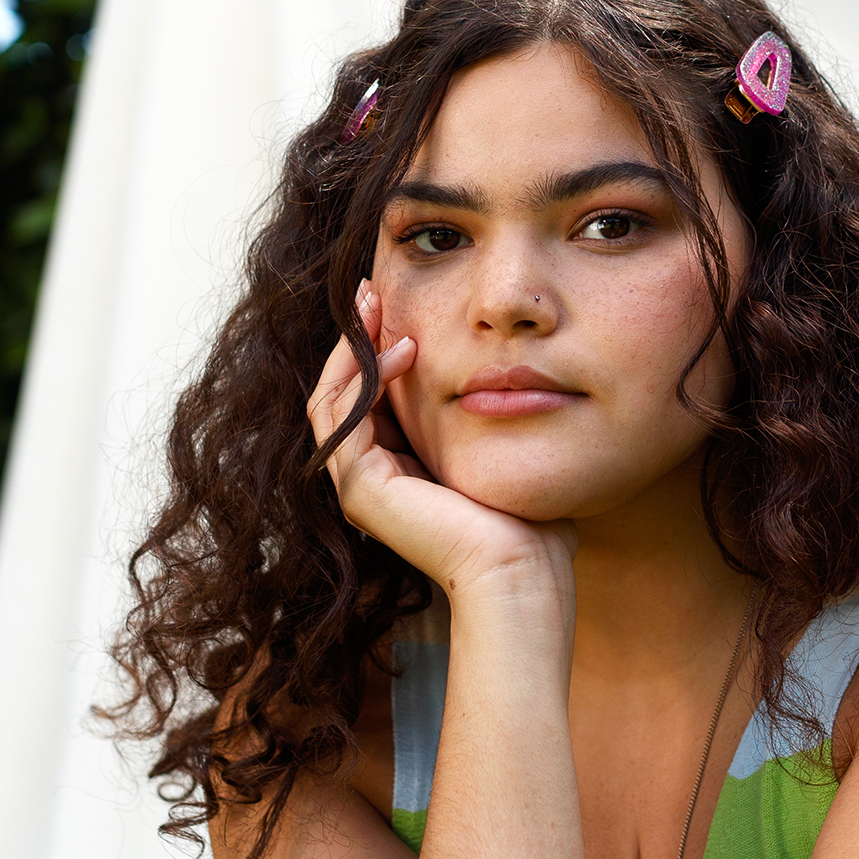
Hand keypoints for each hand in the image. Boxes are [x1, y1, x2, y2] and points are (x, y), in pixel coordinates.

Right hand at [307, 284, 576, 613]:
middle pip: (342, 390)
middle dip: (355, 336)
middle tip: (371, 289)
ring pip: (332, 397)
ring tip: (374, 304)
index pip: (368, 395)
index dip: (375, 345)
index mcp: (396, 469)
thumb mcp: (494, 445)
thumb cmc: (526, 518)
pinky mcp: (361, 489)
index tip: (393, 300)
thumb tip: (496, 370)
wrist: (522, 570)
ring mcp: (358, 485)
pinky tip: (399, 351)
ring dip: (350, 347)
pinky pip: (342, 417)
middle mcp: (368, 477)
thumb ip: (479, 411)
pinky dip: (362, 378)